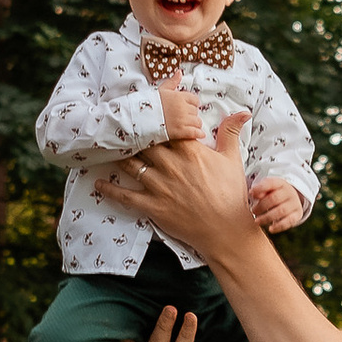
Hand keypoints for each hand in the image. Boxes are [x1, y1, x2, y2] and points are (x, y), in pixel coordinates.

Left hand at [99, 98, 256, 257]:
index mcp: (190, 151)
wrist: (226, 230)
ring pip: (132, 164)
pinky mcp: (153, 206)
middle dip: (132, 134)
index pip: (166, 127)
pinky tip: (99, 183)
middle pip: (144, 143)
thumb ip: (231, 132)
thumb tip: (242, 111)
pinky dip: (110, 189)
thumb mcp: (233, 159)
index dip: (154, 118)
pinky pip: (126, 195)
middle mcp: (171, 165)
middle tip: (119, 127)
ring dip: (118, 156)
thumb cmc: (231, 195)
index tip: (144, 112)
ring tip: (107, 149)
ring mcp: (160, 186)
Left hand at [249, 179, 306, 234]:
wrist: (290, 200)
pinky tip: (270, 229)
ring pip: (281, 211)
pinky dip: (279, 226)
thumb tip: (253, 193)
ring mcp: (295, 203)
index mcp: (280, 183)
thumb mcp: (267, 189)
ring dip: (267, 217)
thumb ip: (259, 190)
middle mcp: (289, 192)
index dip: (260, 188)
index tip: (250, 193)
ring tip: (257, 221)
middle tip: (253, 211)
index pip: (270, 183)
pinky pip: (289, 221)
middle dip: (261, 206)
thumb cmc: (273, 194)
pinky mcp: (297, 214)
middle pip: (274, 198)